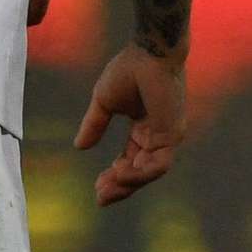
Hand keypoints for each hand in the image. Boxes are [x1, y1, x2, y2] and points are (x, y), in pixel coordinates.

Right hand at [75, 46, 188, 206]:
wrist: (148, 53)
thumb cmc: (129, 70)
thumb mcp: (104, 103)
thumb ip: (94, 124)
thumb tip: (79, 147)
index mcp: (145, 129)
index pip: (131, 160)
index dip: (115, 176)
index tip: (96, 189)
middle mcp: (158, 136)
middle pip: (140, 171)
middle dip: (120, 187)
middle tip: (100, 197)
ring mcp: (167, 136)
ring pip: (149, 172)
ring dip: (127, 184)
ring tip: (105, 188)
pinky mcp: (172, 133)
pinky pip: (158, 164)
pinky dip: (138, 173)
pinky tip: (118, 173)